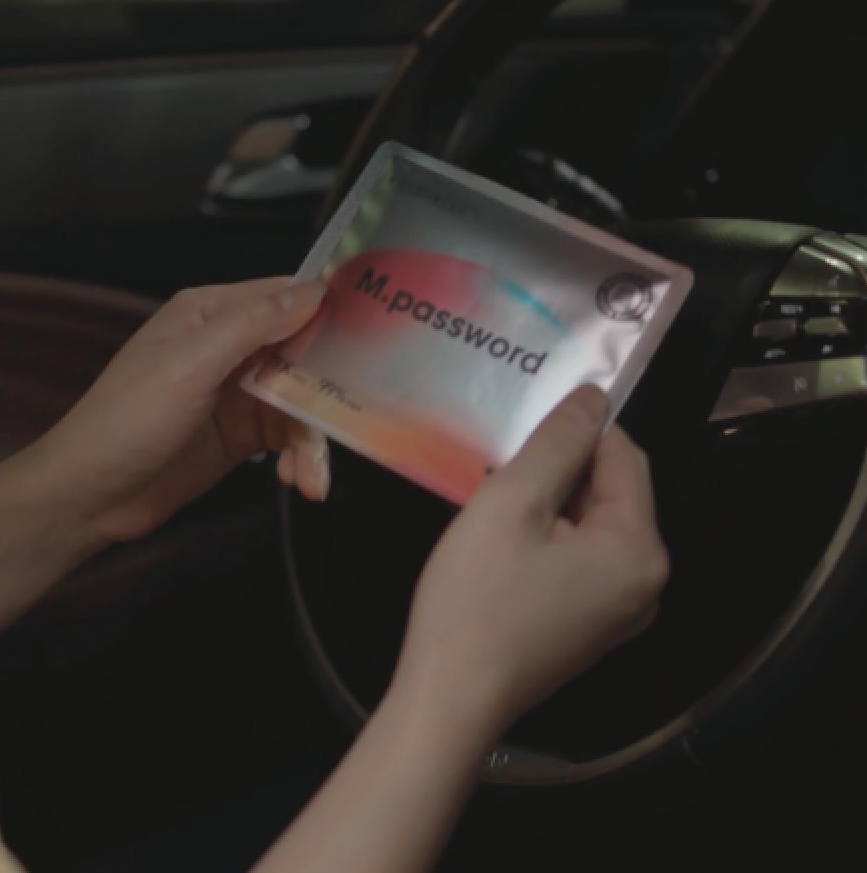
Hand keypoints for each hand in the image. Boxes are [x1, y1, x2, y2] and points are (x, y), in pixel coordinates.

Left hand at [33, 277, 330, 542]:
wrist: (88, 497)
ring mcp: (236, 392)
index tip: (377, 334)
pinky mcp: (240, 435)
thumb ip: (252, 325)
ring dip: (314, 438)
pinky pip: (288, 436)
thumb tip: (314, 290)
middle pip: (303, 353)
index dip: (330, 312)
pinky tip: (299, 482)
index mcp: (211, 313)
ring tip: (312, 478)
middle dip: (329, 389)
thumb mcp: (190, 365)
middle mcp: (228, 346)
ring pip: (301, 401)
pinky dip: (300, 458)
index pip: (285, 296)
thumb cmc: (128, 420)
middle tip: (355, 421)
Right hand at [392, 386, 668, 743]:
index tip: (520, 430)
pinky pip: (579, 558)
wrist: (449, 700)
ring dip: (547, 501)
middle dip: (559, 469)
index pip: (624, 455)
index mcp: (640, 550)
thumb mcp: (513, 503)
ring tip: (495, 498)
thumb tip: (595, 394)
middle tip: (500, 466)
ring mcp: (620, 611)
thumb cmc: (478, 598)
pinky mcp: (590, 627)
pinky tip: (502, 540)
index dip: (573, 433)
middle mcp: (646, 582)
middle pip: (612, 490)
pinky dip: (546, 537)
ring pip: (591, 523)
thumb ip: (558, 444)